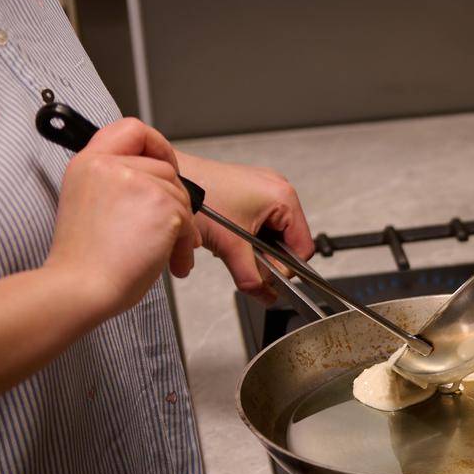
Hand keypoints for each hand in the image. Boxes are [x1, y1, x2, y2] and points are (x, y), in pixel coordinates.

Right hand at [45, 117, 199, 321]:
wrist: (81, 286)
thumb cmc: (86, 259)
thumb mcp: (89, 203)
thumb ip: (115, 182)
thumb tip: (152, 178)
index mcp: (88, 163)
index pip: (130, 128)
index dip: (155, 144)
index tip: (163, 164)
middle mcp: (109, 166)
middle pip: (165, 167)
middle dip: (173, 200)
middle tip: (167, 228)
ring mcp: (135, 182)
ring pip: (180, 194)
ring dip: (181, 227)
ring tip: (166, 253)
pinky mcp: (160, 203)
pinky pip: (188, 219)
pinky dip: (185, 244)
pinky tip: (171, 260)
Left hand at [177, 152, 313, 302]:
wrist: (170, 178)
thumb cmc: (198, 195)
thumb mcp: (230, 245)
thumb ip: (251, 276)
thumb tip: (265, 295)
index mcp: (284, 197)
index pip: (302, 248)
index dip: (285, 268)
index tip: (266, 277)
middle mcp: (279, 189)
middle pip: (288, 241)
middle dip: (267, 256)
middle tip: (244, 260)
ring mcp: (264, 187)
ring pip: (273, 233)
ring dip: (256, 246)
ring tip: (233, 244)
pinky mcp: (249, 190)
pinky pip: (261, 222)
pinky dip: (248, 235)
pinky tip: (230, 234)